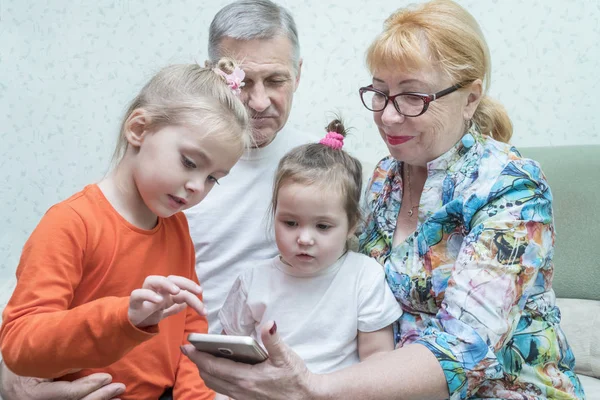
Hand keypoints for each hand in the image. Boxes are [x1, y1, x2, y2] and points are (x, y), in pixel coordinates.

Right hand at [0, 361, 124, 399]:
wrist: (12, 372)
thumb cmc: (28, 359)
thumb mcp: (42, 358)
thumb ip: (62, 360)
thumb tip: (91, 354)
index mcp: (33, 392)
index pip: (66, 393)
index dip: (89, 386)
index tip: (108, 377)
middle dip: (99, 397)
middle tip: (119, 387)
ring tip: (118, 396)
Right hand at [129, 275, 205, 327]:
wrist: (132, 322)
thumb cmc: (149, 312)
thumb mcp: (165, 310)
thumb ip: (176, 306)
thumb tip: (186, 303)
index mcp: (165, 291)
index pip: (180, 284)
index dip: (191, 286)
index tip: (201, 292)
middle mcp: (156, 289)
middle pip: (170, 279)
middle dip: (185, 283)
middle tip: (197, 291)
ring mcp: (145, 293)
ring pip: (152, 280)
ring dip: (166, 284)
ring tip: (177, 292)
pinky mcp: (134, 302)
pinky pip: (138, 294)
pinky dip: (148, 295)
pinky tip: (158, 300)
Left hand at [182, 321, 314, 399]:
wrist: (305, 399)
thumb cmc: (295, 378)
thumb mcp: (286, 356)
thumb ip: (273, 340)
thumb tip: (269, 323)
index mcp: (246, 378)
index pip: (214, 366)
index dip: (198, 356)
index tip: (187, 346)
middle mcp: (240, 389)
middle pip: (209, 376)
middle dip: (197, 362)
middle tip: (189, 348)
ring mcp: (242, 396)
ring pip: (214, 384)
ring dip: (205, 371)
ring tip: (201, 357)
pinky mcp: (246, 399)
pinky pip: (223, 389)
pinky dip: (216, 378)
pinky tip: (221, 368)